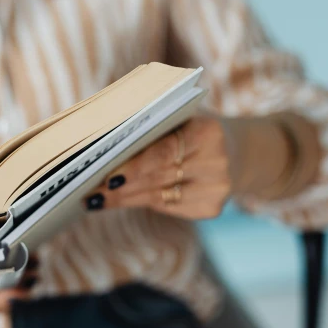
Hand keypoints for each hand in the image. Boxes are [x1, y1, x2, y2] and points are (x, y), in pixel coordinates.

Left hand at [84, 116, 232, 219]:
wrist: (237, 151)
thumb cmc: (191, 130)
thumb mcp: (180, 120)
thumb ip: (151, 129)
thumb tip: (100, 146)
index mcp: (208, 132)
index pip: (163, 152)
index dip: (133, 167)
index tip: (106, 178)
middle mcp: (217, 162)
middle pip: (157, 178)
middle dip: (120, 187)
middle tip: (89, 192)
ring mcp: (217, 188)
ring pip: (158, 197)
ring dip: (123, 199)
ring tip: (95, 200)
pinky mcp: (211, 208)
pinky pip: (167, 207)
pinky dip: (140, 202)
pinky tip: (117, 201)